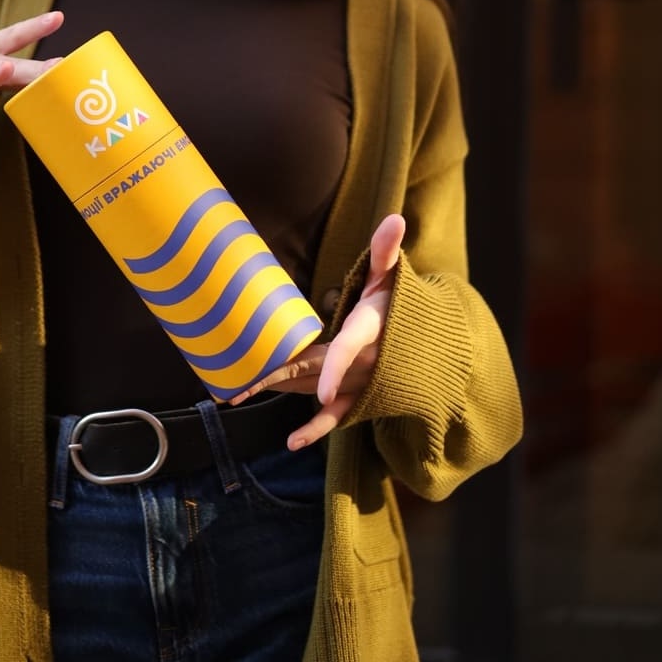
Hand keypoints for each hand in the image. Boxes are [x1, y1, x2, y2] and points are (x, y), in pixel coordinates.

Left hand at [229, 214, 405, 448]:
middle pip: (310, 372)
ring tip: (236, 396)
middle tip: (235, 389)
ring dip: (275, 393)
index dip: (333, 370)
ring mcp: (356, 384)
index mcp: (365, 332)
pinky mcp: (356, 397)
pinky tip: (292, 443)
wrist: (427, 348)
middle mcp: (359, 364)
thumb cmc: (401, 305)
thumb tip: (396, 218)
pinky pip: (334, 418)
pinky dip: (315, 431)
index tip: (319, 390)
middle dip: (272, 379)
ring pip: (310, 390)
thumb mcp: (394, 276)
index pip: (346, 351)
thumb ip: (387, 250)